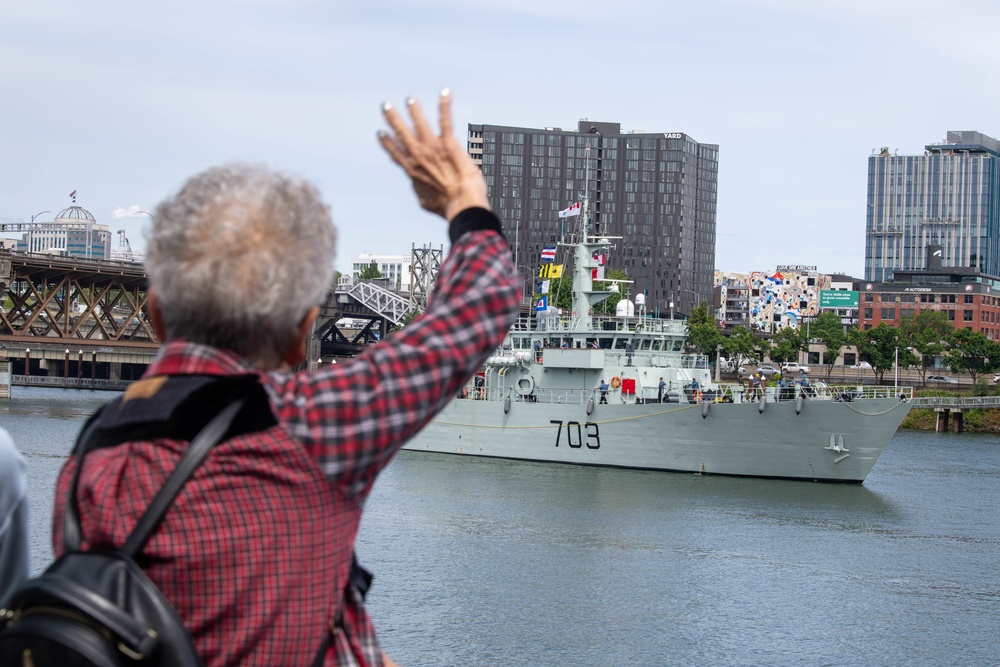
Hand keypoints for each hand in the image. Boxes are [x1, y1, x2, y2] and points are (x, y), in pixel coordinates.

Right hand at [378, 89, 489, 220]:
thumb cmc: (446, 206)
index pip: (395, 153)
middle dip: (393, 119)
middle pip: (401, 133)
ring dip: (414, 110)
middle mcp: (418, 156)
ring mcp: (432, 148)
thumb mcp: (426, 201)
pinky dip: (445, 105)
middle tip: (386, 107)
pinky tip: (446, 92)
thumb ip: (422, 191)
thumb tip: (422, 192)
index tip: (381, 133)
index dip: (387, 142)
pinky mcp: (448, 143)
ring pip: (420, 123)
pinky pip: (445, 120)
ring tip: (410, 100)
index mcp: (412, 171)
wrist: (461, 203)